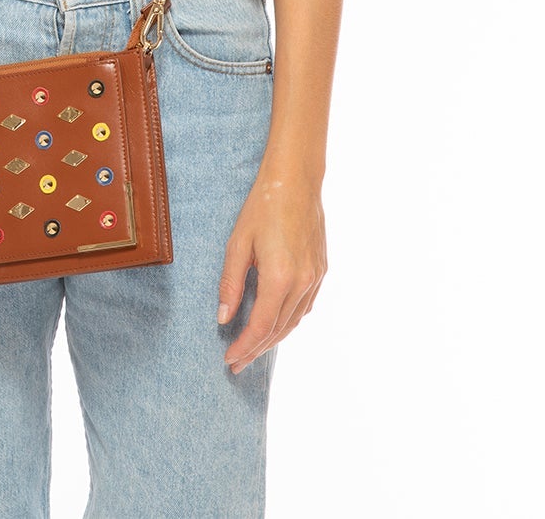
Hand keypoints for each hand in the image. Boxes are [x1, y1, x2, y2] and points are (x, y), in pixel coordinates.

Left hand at [216, 172, 326, 375]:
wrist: (296, 182)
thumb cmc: (262, 207)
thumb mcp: (238, 243)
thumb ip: (231, 282)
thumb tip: (223, 317)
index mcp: (279, 277)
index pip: (260, 327)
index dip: (244, 347)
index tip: (229, 360)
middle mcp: (302, 283)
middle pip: (278, 330)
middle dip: (256, 350)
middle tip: (236, 363)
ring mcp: (315, 278)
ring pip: (294, 321)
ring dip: (273, 339)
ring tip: (252, 349)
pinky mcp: (321, 271)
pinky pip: (304, 307)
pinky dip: (288, 321)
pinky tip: (275, 324)